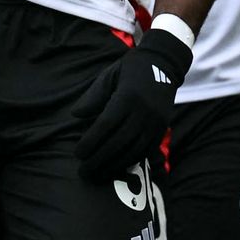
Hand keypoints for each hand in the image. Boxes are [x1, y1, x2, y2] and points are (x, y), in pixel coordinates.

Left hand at [72, 29, 191, 180]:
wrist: (163, 64)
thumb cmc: (130, 70)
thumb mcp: (109, 76)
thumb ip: (93, 96)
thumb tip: (76, 115)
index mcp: (128, 96)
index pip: (106, 125)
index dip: (91, 142)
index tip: (78, 154)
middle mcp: (143, 111)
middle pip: (118, 142)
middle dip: (99, 159)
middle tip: (83, 171)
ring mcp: (155, 122)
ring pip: (133, 151)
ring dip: (113, 166)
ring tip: (97, 174)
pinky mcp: (162, 129)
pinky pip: (145, 151)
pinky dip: (129, 161)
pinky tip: (116, 167)